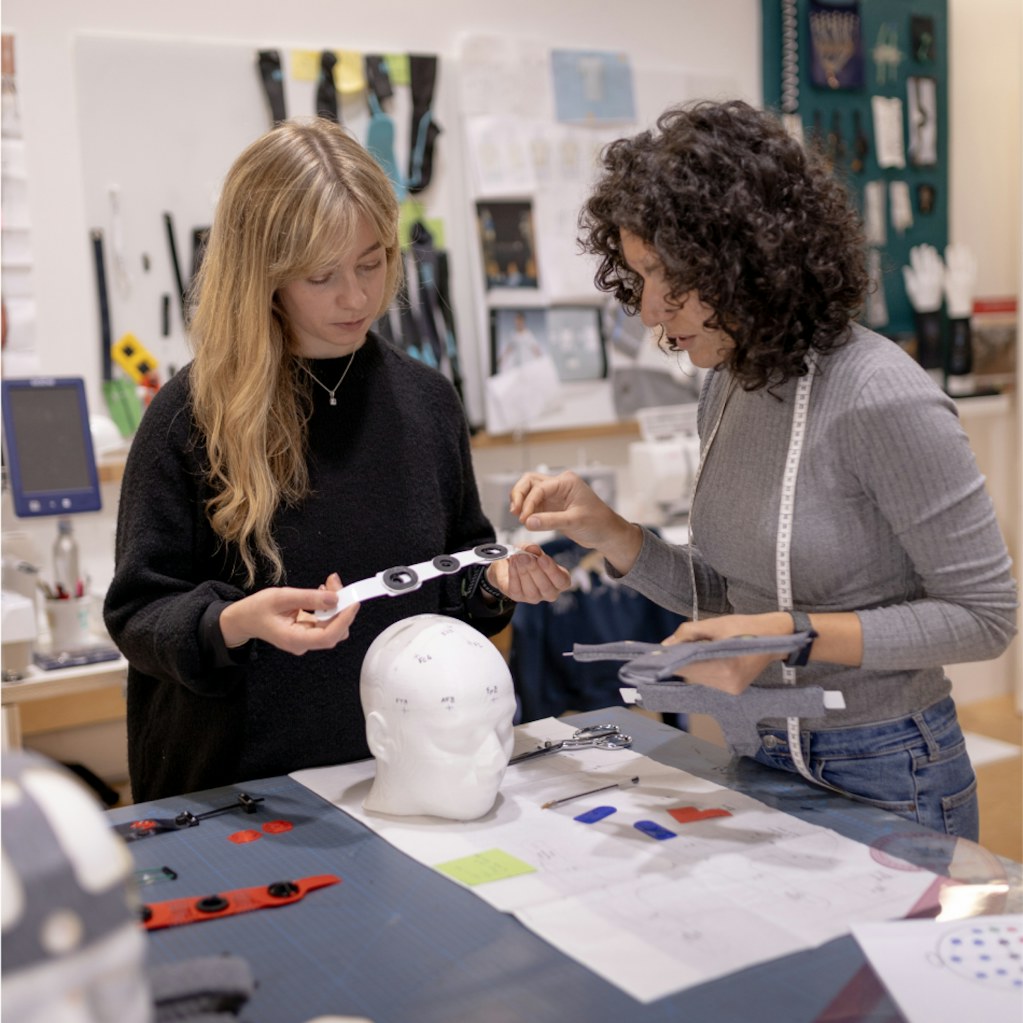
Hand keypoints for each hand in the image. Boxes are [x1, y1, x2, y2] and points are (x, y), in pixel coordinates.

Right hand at [219, 572, 358, 655]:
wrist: (243, 619)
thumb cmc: (256, 609)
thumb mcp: (280, 597)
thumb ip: (308, 598)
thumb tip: (334, 598)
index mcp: (294, 639)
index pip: (328, 636)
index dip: (344, 619)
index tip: (352, 602)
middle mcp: (303, 643)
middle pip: (334, 630)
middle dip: (340, 606)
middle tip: (334, 582)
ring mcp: (306, 639)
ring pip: (333, 625)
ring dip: (336, 604)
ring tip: (328, 584)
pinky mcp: (308, 632)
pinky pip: (325, 621)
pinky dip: (329, 605)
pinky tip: (322, 592)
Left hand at [484, 544, 571, 603]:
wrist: (509, 564)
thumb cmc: (528, 557)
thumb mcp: (531, 549)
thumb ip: (533, 548)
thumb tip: (532, 549)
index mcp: (560, 581)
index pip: (562, 581)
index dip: (552, 571)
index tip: (543, 558)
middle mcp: (549, 593)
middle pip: (546, 587)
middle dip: (535, 570)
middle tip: (525, 557)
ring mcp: (534, 597)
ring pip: (531, 591)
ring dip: (523, 572)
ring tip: (518, 557)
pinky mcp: (518, 597)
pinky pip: (516, 589)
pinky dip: (513, 574)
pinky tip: (512, 563)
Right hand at [509, 470, 641, 573]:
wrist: (607, 533)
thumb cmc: (598, 523)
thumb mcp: (575, 521)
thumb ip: (551, 521)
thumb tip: (527, 521)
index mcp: (567, 482)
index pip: (539, 487)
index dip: (529, 502)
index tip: (524, 518)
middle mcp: (558, 484)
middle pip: (529, 481)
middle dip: (519, 495)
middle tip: (515, 512)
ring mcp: (554, 495)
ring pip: (528, 490)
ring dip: (520, 501)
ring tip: (518, 516)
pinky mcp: (551, 506)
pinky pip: (533, 503)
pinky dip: (526, 510)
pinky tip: (524, 520)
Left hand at [661, 613, 792, 694]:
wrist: (775, 636)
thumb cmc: (747, 627)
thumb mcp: (716, 623)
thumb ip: (689, 632)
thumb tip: (666, 644)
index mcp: (726, 667)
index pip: (688, 667)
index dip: (672, 659)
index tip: (658, 653)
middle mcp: (728, 683)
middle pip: (692, 674)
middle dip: (682, 660)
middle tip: (674, 646)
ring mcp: (732, 689)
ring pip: (699, 678)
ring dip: (692, 664)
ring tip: (693, 649)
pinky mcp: (734, 690)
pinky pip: (709, 680)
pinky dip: (703, 669)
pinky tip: (705, 657)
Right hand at [902, 244, 943, 312]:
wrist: (929, 308)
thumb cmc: (917, 299)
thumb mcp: (910, 289)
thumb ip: (909, 278)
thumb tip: (906, 267)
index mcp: (919, 280)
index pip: (916, 264)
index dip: (915, 256)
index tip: (914, 249)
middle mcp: (928, 278)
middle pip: (926, 262)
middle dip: (924, 253)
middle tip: (924, 246)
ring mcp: (936, 279)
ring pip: (934, 264)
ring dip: (932, 256)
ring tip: (930, 249)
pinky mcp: (941, 280)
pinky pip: (940, 269)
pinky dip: (939, 263)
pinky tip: (937, 258)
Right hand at [943, 244, 975, 318]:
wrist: (960, 304)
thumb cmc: (950, 294)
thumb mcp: (944, 284)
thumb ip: (943, 273)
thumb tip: (939, 264)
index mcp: (953, 278)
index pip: (952, 263)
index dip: (951, 255)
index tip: (949, 247)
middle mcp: (962, 277)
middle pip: (961, 261)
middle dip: (959, 251)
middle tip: (958, 244)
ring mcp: (969, 277)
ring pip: (969, 262)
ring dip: (967, 254)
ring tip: (964, 246)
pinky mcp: (974, 278)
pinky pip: (975, 267)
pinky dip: (973, 260)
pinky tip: (972, 254)